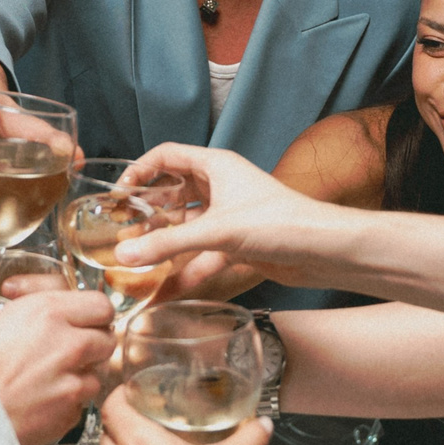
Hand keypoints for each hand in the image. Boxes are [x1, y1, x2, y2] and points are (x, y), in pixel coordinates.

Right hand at [0, 292, 114, 444]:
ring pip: (97, 374)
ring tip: (56, 379)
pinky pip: (80, 406)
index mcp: (46, 313)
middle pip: (107, 338)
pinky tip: (45, 404)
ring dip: (82, 375)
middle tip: (72, 347)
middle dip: (93, 343)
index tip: (82, 317)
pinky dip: (68, 405)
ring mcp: (72, 383)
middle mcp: (68, 345)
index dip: (92, 311)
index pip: (99, 304)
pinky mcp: (68, 416)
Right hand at [115, 144, 361, 290]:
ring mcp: (229, 215)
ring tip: (136, 262)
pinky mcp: (237, 243)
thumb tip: (123, 254)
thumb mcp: (217, 232)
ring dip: (165, 243)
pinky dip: (185, 269)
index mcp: (216, 165)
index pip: (167, 155)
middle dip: (149, 212)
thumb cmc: (280, 222)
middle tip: (122, 231)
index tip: (119, 193)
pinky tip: (165, 289)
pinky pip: (202, 253)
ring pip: (187, 226)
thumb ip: (168, 244)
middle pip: (174, 193)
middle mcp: (221, 186)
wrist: (324, 250)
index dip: (140, 169)